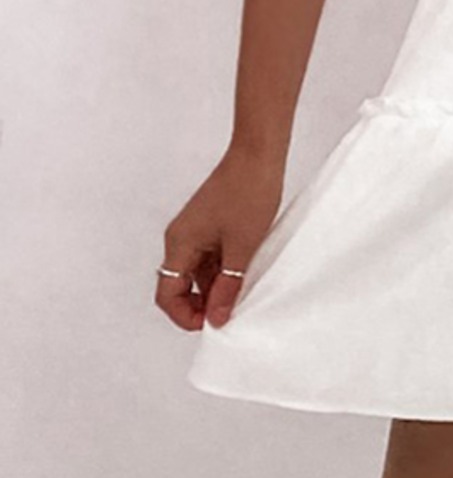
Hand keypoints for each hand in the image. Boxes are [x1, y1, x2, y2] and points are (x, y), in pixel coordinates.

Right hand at [154, 144, 284, 330]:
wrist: (259, 153)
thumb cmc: (250, 193)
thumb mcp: (242, 248)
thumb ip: (227, 287)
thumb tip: (216, 319)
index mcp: (179, 243)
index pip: (166, 294)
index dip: (185, 316)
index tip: (213, 324)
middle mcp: (180, 237)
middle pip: (178, 285)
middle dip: (200, 304)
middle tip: (230, 312)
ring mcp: (195, 229)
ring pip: (196, 272)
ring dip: (214, 286)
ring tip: (242, 292)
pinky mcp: (209, 223)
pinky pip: (209, 256)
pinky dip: (222, 269)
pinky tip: (245, 273)